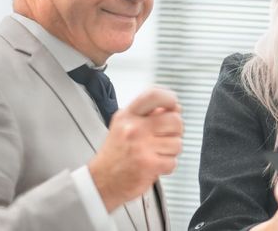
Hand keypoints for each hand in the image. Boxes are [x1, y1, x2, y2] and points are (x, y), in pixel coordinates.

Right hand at [88, 87, 182, 211]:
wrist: (100, 182)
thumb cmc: (115, 154)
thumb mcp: (124, 126)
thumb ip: (148, 115)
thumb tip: (175, 108)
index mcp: (128, 116)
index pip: (153, 95)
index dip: (169, 98)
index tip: (174, 105)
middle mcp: (134, 128)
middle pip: (175, 120)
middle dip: (176, 130)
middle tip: (166, 137)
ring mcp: (142, 146)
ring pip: (177, 143)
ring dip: (171, 151)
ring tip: (156, 153)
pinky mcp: (148, 165)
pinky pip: (173, 161)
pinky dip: (167, 166)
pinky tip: (154, 165)